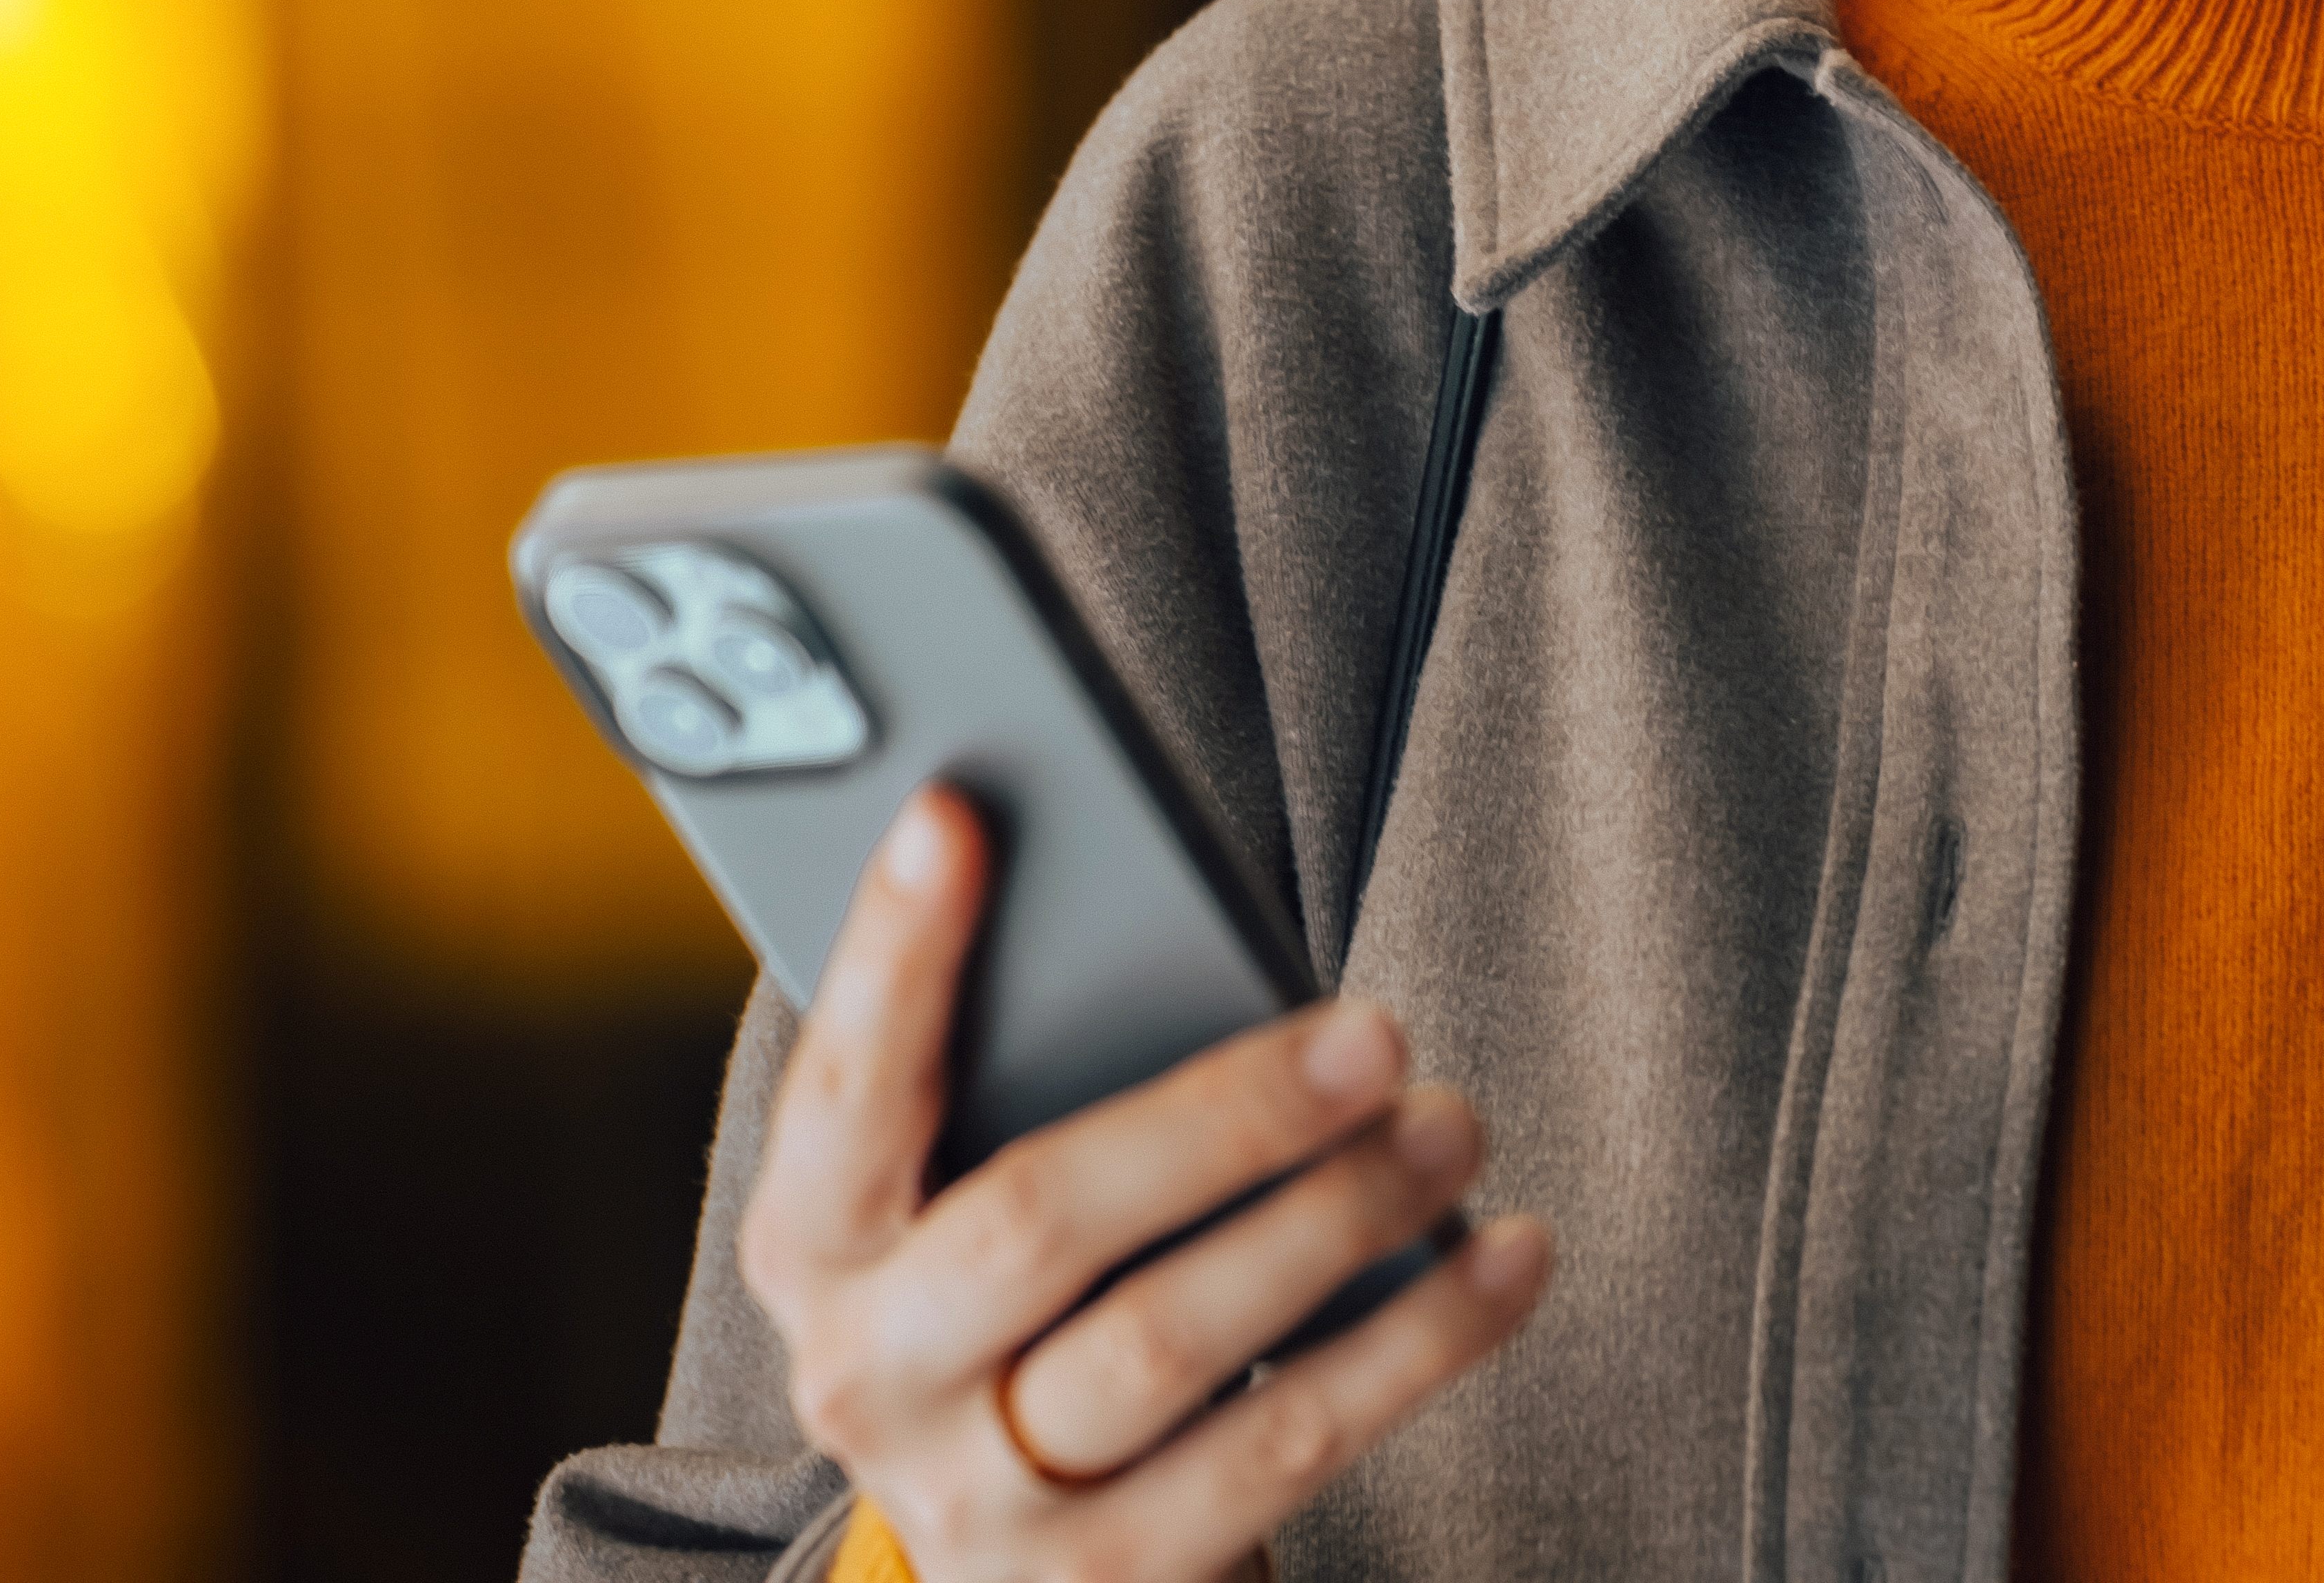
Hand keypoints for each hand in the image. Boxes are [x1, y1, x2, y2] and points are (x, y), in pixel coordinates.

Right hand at [739, 786, 1553, 1582]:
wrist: (1038, 1566)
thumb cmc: (1041, 1302)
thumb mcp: (984, 1196)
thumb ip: (1027, 1086)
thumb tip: (1154, 921)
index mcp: (813, 1251)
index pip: (843, 1089)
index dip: (891, 957)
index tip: (957, 815)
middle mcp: (867, 1381)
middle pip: (1038, 1221)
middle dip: (1222, 1115)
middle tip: (1379, 1032)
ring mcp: (980, 1504)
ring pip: (1169, 1343)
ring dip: (1335, 1220)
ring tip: (1454, 1125)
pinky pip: (1282, 1448)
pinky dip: (1417, 1343)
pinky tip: (1509, 1259)